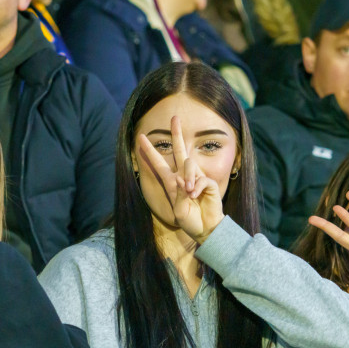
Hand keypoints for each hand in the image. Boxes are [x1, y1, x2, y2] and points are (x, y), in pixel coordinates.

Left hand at [137, 116, 224, 243]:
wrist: (205, 229)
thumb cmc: (190, 221)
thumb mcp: (178, 210)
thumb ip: (178, 194)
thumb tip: (183, 179)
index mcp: (171, 182)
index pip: (158, 163)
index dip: (150, 150)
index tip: (140, 137)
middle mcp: (183, 176)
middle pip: (179, 150)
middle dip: (176, 133)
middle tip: (175, 117)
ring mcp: (196, 178)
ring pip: (189, 164)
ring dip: (187, 177)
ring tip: (188, 192)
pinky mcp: (207, 182)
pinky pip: (200, 178)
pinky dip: (196, 187)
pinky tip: (195, 195)